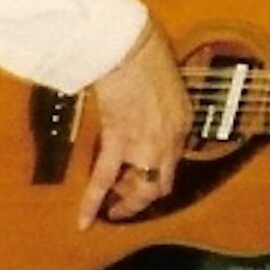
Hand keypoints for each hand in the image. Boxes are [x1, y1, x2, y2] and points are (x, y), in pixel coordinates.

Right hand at [77, 20, 191, 228]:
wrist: (129, 47)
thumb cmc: (146, 55)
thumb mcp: (169, 83)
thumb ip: (164, 108)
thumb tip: (148, 120)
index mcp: (185, 122)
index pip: (175, 162)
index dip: (159, 173)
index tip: (145, 176)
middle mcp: (171, 140)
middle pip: (161, 183)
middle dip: (144, 195)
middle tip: (129, 202)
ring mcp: (148, 144)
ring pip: (140, 190)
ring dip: (126, 203)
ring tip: (112, 212)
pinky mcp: (119, 141)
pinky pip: (104, 178)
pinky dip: (92, 201)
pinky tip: (84, 222)